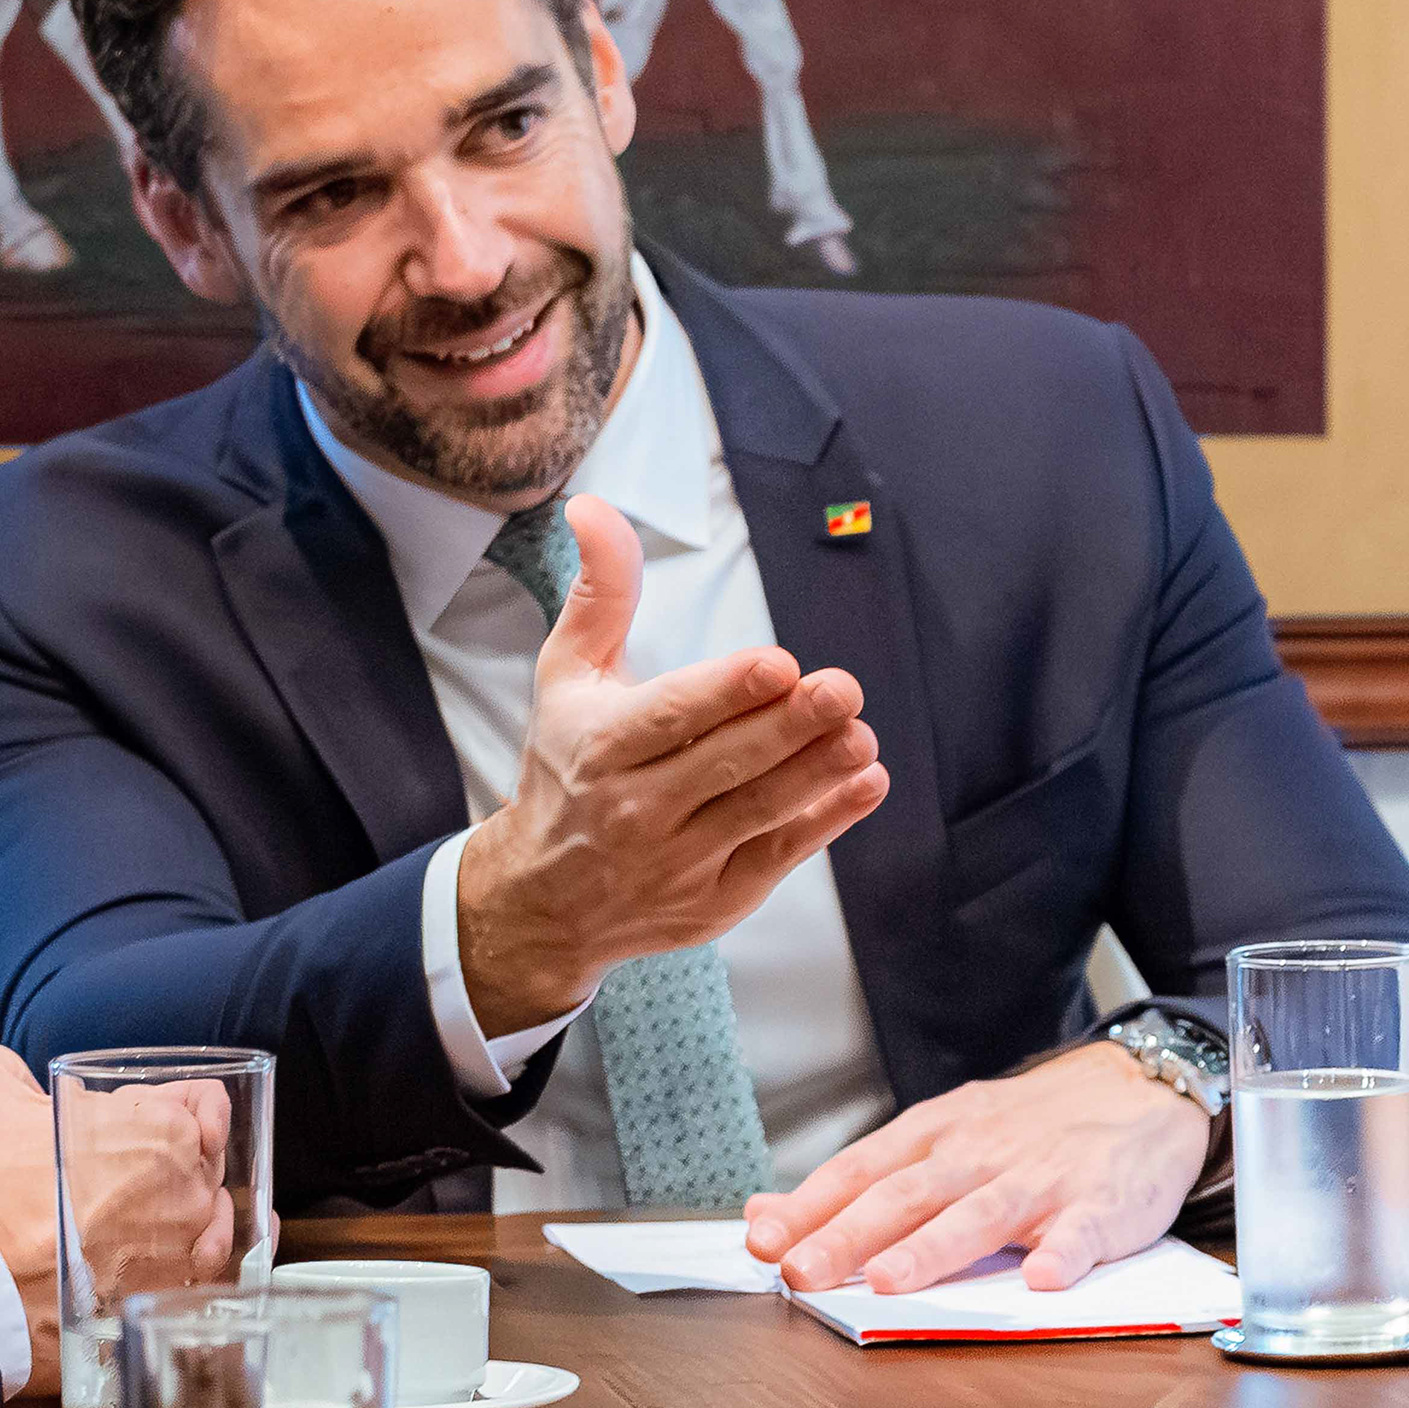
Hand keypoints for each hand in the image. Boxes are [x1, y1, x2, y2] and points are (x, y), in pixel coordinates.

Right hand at [453, 496, 886, 1030]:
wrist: (543, 900)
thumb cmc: (564, 767)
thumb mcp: (566, 677)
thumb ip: (599, 594)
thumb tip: (591, 507)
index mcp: (601, 746)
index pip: (671, 716)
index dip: (727, 691)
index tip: (779, 664)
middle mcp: (635, 808)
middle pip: (724, 763)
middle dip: (789, 726)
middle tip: (844, 690)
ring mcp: (677, 861)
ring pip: (758, 811)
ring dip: (816, 773)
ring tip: (861, 734)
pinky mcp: (715, 900)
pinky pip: (776, 857)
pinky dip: (824, 823)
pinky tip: (865, 783)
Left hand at [741, 1043, 1212, 1294]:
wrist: (1138, 1088)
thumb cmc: (1028, 1127)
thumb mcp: (939, 1135)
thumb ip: (860, 1180)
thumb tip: (768, 1211)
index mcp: (934, 1136)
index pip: (858, 1172)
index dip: (808, 1208)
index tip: (762, 1242)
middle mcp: (978, 1153)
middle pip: (905, 1195)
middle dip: (848, 1236)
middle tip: (802, 1274)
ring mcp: (1040, 1178)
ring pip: (978, 1215)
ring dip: (932, 1249)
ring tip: (889, 1283)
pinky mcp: (1102, 1203)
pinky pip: (1082, 1230)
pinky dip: (1063, 1252)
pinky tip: (1042, 1279)